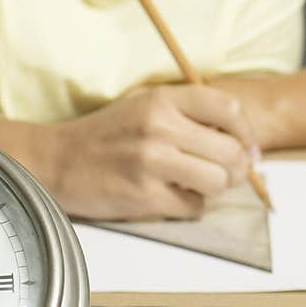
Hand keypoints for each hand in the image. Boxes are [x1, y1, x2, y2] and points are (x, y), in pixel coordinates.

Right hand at [48, 83, 257, 221]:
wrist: (58, 161)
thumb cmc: (107, 134)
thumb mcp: (145, 105)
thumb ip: (188, 112)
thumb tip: (242, 139)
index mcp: (162, 99)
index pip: (228, 110)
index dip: (245, 132)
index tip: (247, 146)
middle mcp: (159, 127)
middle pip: (231, 151)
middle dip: (237, 167)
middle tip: (226, 172)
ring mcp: (152, 163)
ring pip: (218, 182)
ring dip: (214, 188)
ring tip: (196, 183)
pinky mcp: (145, 196)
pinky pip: (193, 207)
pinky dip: (189, 205)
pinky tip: (171, 196)